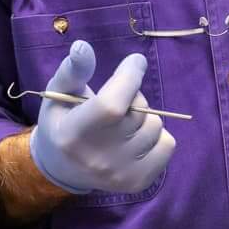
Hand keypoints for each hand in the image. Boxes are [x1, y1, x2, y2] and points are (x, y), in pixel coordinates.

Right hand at [27, 41, 175, 195]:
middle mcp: (97, 159)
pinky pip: (169, 145)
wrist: (62, 168)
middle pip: (138, 111)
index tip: (135, 61)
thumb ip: (73, 70)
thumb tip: (83, 46)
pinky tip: (135, 138)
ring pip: (156, 126)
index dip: (129, 78)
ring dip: (145, 117)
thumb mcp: (59, 93)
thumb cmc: (62, 122)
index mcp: (74, 135)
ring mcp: (120, 174)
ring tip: (123, 123)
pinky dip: (157, 136)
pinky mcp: (139, 182)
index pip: (112, 105)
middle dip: (133, 95)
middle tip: (117, 101)